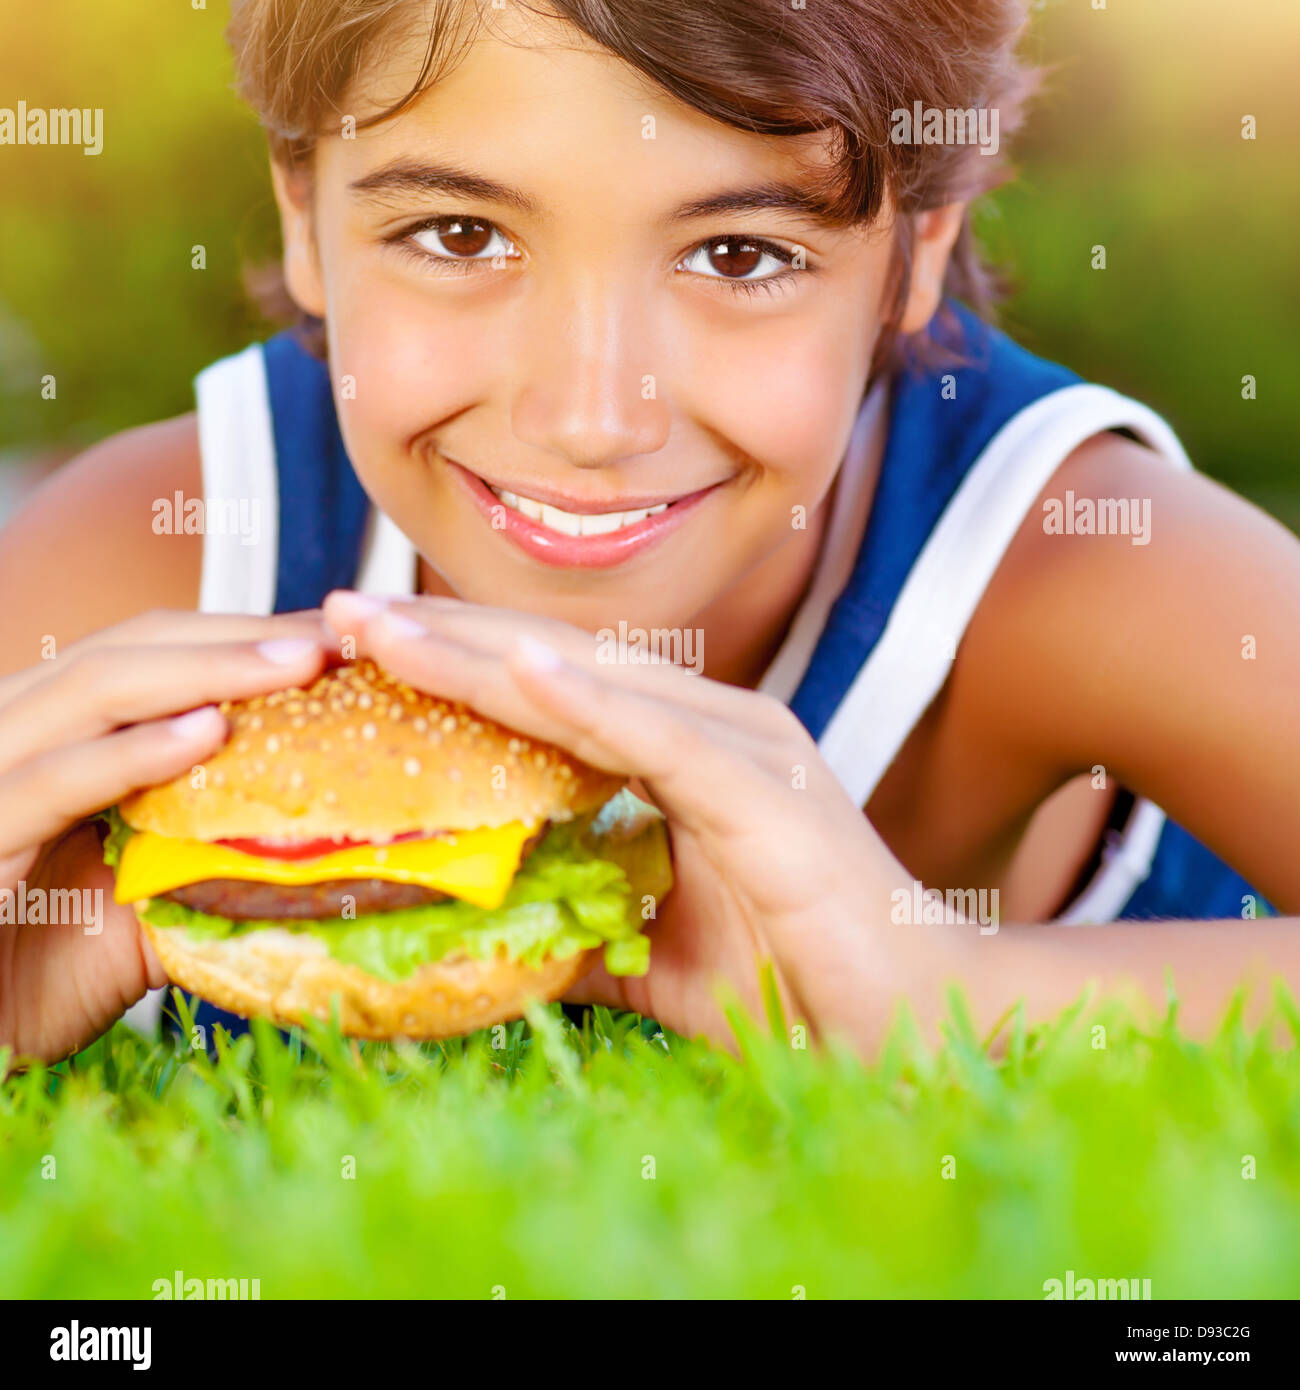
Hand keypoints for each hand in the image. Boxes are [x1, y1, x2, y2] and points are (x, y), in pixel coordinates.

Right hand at [0, 610, 330, 1063]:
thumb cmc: (31, 976)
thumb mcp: (140, 903)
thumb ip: (206, 856)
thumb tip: (326, 841)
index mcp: (47, 732)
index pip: (148, 651)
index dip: (240, 635)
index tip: (334, 637)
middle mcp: (7, 732)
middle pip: (128, 648)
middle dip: (238, 636)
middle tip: (335, 636)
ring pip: (96, 690)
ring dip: (208, 670)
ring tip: (298, 664)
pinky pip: (53, 780)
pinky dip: (133, 753)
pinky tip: (209, 732)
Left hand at [322, 591, 919, 1050]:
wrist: (909, 1016)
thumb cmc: (794, 977)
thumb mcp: (653, 955)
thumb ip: (582, 929)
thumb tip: (494, 940)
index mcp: (688, 749)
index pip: (550, 691)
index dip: (456, 664)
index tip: (361, 652)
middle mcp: (715, 724)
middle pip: (554, 666)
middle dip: (441, 637)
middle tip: (336, 613)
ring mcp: (745, 746)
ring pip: (590, 685)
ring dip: (480, 652)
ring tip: (379, 625)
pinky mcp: (767, 789)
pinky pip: (662, 738)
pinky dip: (587, 702)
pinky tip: (514, 669)